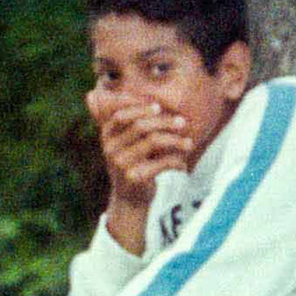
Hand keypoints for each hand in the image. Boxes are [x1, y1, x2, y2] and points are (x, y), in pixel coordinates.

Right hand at [91, 98, 198, 248]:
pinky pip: (161, 163)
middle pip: (141, 126)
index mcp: (107, 135)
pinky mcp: (134, 178)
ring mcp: (121, 164)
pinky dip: (176, 162)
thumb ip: (126, 120)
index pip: (121, 114)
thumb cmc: (132, 162)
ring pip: (154, 142)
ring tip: (189, 144)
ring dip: (175, 141)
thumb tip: (120, 96)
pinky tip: (183, 165)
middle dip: (164, 122)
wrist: (129, 198)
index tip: (159, 107)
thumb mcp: (123, 141)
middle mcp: (110, 148)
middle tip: (182, 122)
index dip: (140, 107)